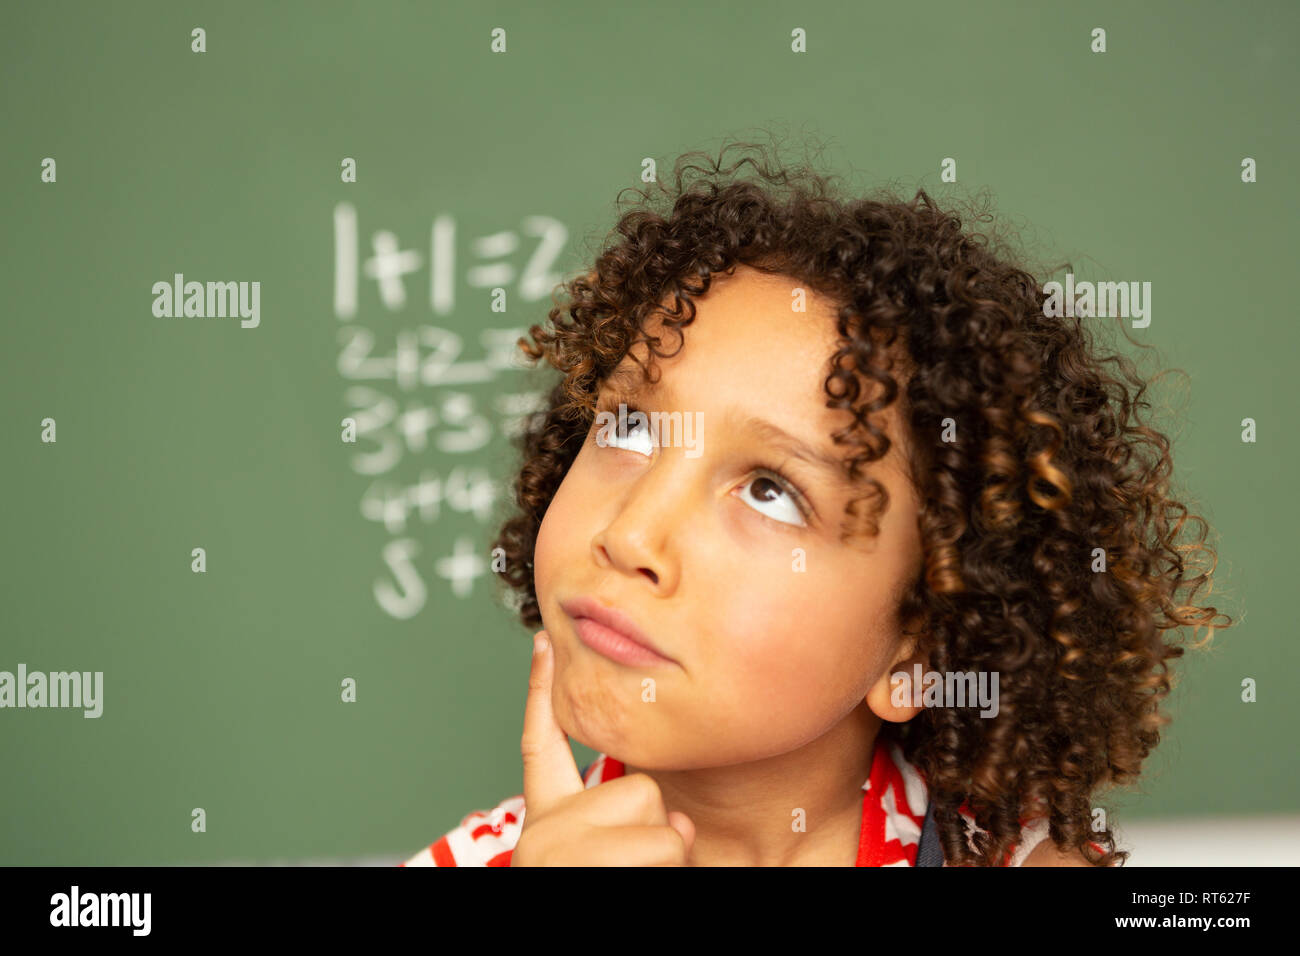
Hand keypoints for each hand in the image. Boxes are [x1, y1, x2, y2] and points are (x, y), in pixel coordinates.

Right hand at [511, 630, 695, 865]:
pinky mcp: (583, 858)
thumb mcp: (609, 857)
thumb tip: (681, 824)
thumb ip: (638, 824)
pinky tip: (638, 880)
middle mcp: (544, 829)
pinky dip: (671, 868)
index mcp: (546, 821)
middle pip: (639, 785)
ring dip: (667, 855)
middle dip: (656, 828)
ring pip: (659, 814)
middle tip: (634, 868)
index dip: (541, 689)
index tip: (543, 641)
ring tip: (636, 877)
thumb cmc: (599, 899)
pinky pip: (668, 841)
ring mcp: (559, 844)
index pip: (542, 744)